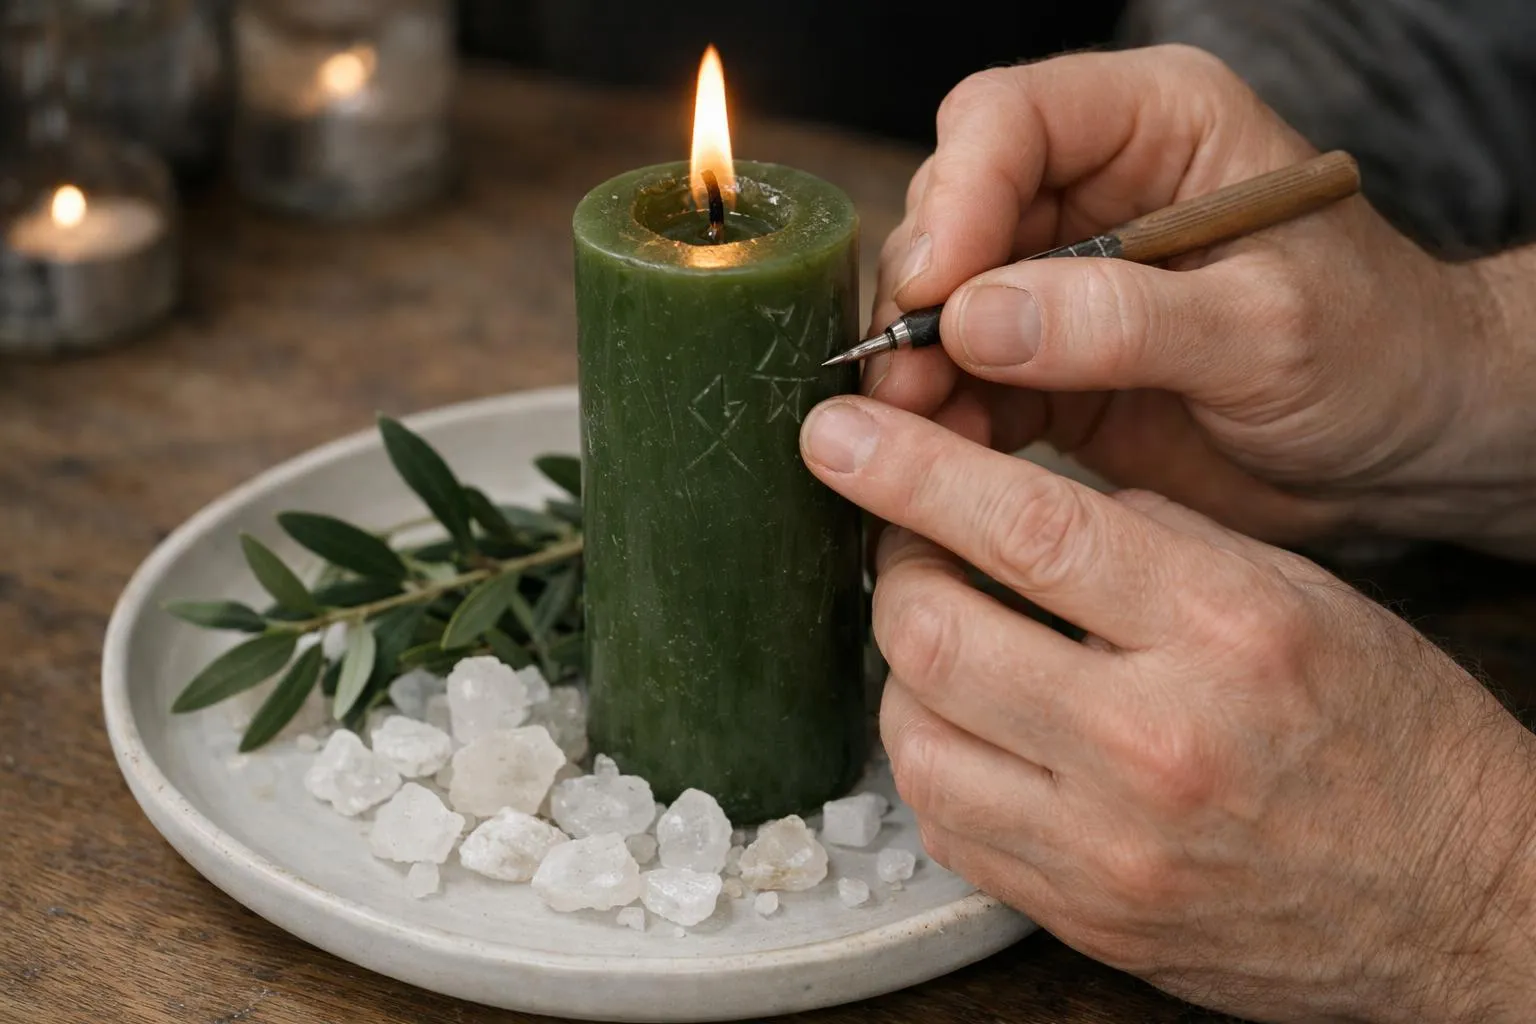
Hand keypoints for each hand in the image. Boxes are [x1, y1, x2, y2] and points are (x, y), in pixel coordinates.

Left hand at [800, 396, 1535, 1023]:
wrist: (1452, 902)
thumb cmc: (1388, 734)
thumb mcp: (1294, 592)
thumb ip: (1148, 539)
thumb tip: (1010, 504)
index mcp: (1224, 629)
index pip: (1025, 526)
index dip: (909, 469)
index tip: (841, 436)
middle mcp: (1155, 742)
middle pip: (934, 633)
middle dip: (894, 567)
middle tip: (909, 543)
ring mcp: (1109, 844)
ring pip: (913, 735)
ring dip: (904, 669)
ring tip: (946, 636)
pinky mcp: (1082, 912)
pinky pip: (944, 822)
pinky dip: (935, 756)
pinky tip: (973, 725)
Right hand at [866, 45, 1528, 551]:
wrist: (1407, 448)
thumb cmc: (1376, 355)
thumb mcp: (1266, 329)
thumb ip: (1122, 321)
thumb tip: (974, 320)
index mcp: (1156, 125)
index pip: (1010, 121)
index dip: (956, 195)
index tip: (936, 287)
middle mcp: (1094, 189)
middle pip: (953, 210)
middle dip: (922, 294)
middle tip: (907, 375)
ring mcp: (1063, 280)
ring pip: (944, 302)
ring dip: (916, 363)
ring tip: (911, 423)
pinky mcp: (1050, 363)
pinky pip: (966, 381)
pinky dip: (945, 419)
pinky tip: (941, 455)